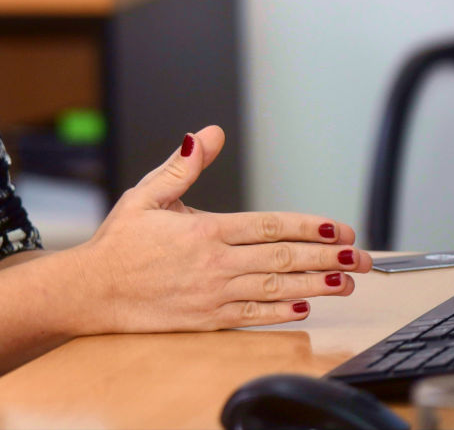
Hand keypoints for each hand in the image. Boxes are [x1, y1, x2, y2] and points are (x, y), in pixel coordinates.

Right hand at [64, 125, 371, 333]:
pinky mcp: (206, 319)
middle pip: (283, 260)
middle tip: (362, 257)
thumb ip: (183, 166)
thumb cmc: (118, 242)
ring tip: (347, 283)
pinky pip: (253, 316)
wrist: (91, 290)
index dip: (308, 227)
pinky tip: (305, 307)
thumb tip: (208, 134)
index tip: (338, 227)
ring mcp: (213, 294)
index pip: (270, 227)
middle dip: (328, 258)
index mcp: (205, 230)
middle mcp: (215, 263)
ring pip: (276, 290)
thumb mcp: (147, 195)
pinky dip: (282, 312)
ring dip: (316, 286)